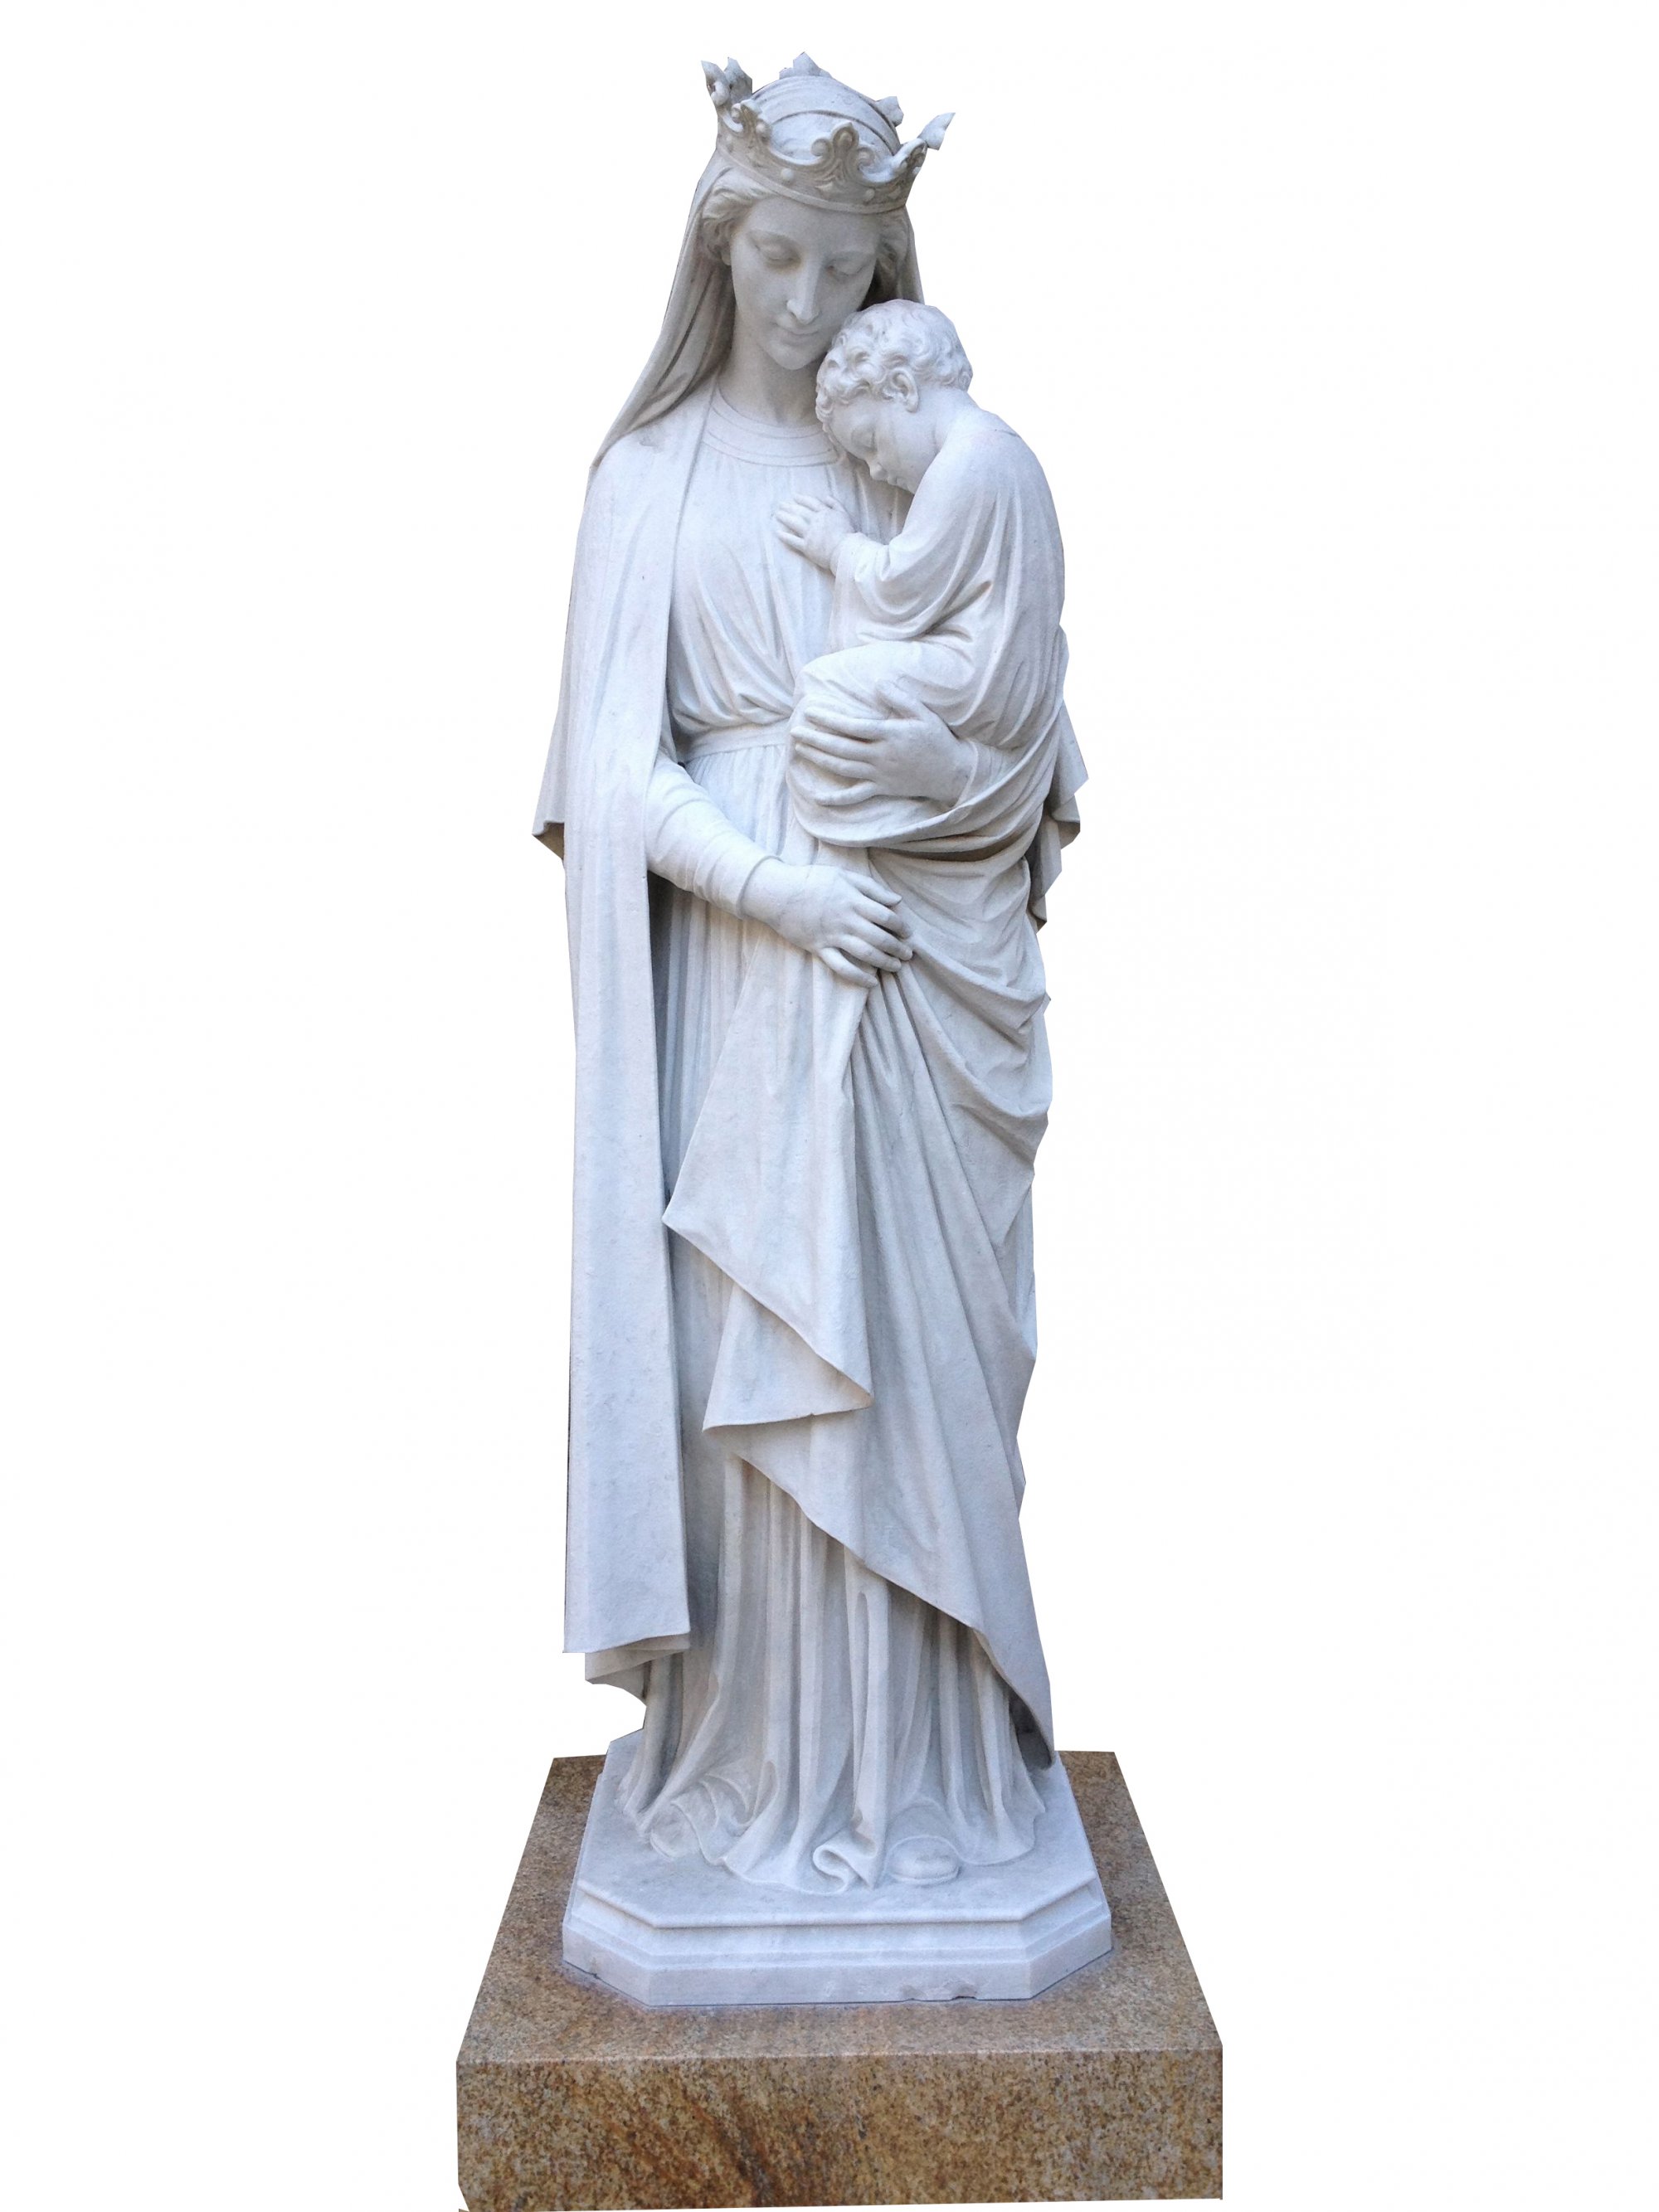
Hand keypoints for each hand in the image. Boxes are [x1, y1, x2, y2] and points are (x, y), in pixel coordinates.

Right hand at [741, 859, 911, 987]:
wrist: (777, 892)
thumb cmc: (811, 880)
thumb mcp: (843, 875)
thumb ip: (871, 887)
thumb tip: (897, 900)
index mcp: (853, 900)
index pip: (886, 916)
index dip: (901, 926)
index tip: (908, 933)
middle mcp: (846, 920)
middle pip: (880, 937)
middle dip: (898, 948)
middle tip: (909, 954)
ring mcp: (832, 936)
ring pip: (865, 953)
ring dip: (884, 962)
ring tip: (896, 967)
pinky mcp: (819, 948)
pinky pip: (842, 966)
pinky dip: (858, 976)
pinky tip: (872, 982)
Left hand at [775, 495, 854, 571]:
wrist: (845, 549)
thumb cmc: (848, 533)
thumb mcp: (844, 514)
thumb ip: (835, 504)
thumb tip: (826, 496)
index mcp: (824, 513)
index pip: (811, 503)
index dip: (802, 499)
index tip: (794, 496)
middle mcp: (815, 521)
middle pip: (800, 511)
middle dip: (789, 507)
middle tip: (781, 504)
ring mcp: (810, 534)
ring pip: (794, 523)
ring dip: (785, 518)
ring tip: (777, 514)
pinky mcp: (807, 547)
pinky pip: (793, 540)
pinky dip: (785, 536)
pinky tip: (778, 533)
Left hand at [791, 686, 972, 808]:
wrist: (952, 772)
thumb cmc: (937, 739)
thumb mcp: (923, 713)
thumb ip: (900, 698)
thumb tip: (879, 683)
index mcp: (889, 735)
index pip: (852, 726)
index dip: (829, 719)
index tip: (811, 711)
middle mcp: (880, 756)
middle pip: (841, 748)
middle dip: (816, 739)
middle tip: (795, 730)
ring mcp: (880, 775)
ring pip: (843, 768)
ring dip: (820, 759)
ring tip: (801, 748)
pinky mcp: (882, 789)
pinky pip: (856, 797)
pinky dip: (836, 800)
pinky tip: (817, 798)